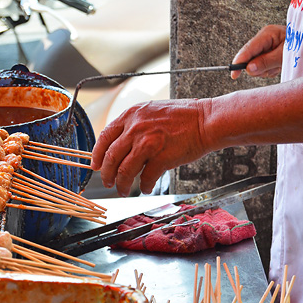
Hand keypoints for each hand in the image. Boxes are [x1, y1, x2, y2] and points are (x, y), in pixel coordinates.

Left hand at [91, 99, 210, 196]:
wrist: (207, 120)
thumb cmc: (183, 117)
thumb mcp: (151, 112)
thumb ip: (133, 126)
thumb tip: (119, 146)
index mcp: (131, 115)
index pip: (105, 137)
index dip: (97, 154)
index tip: (96, 165)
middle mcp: (136, 128)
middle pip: (111, 157)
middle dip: (106, 174)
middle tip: (107, 182)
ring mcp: (148, 143)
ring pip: (124, 171)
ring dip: (121, 184)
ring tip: (123, 190)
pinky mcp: (161, 157)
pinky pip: (145, 178)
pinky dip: (143, 187)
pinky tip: (145, 188)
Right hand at [231, 25, 285, 78]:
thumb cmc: (302, 46)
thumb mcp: (285, 56)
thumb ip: (266, 62)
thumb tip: (248, 69)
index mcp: (267, 34)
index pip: (248, 49)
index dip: (239, 62)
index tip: (233, 74)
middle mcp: (263, 38)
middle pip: (248, 58)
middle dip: (257, 67)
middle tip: (272, 69)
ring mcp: (264, 46)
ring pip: (254, 65)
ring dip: (265, 70)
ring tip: (279, 66)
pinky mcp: (266, 53)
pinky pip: (260, 67)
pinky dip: (268, 70)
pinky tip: (277, 66)